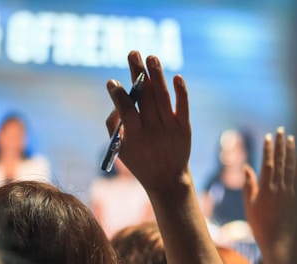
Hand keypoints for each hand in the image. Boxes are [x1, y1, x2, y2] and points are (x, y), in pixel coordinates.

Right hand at [105, 51, 191, 194]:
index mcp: (135, 135)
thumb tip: (116, 101)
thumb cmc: (139, 160)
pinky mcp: (184, 127)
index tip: (112, 82)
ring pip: (163, 97)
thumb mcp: (120, 149)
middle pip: (145, 97)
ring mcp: (170, 127)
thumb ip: (113, 126)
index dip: (119, 95)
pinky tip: (176, 77)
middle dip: (138, 73)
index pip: (127, 109)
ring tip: (151, 57)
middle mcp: (153, 129)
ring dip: (157, 75)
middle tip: (133, 53)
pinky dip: (181, 91)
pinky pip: (183, 106)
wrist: (167, 178)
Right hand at [243, 127, 296, 251]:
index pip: (267, 164)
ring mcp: (290, 193)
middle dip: (280, 145)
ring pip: (291, 167)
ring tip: (291, 138)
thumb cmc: (260, 225)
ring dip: (291, 151)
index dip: (268, 149)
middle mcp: (279, 189)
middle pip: (280, 162)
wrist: (277, 241)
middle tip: (281, 130)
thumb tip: (247, 168)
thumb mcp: (250, 205)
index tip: (268, 137)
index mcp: (265, 190)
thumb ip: (249, 185)